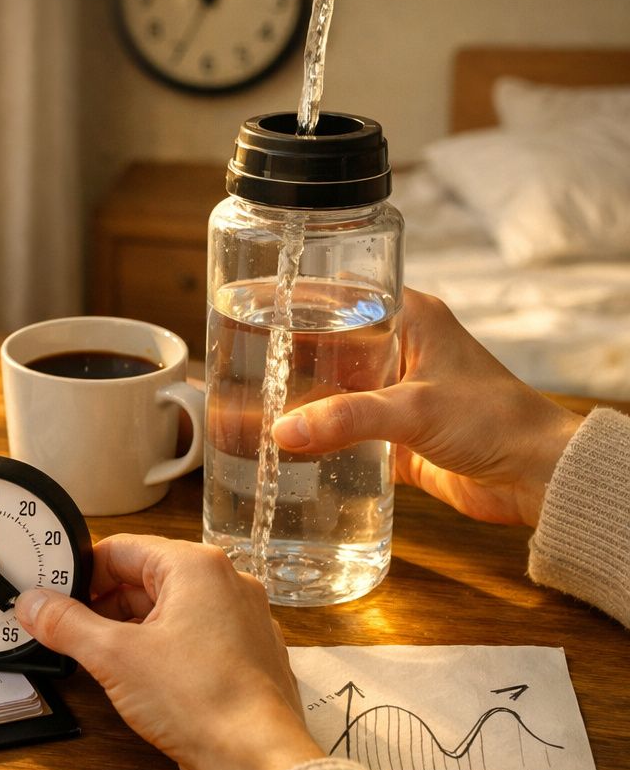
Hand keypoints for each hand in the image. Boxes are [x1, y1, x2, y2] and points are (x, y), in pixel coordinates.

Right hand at [15, 535, 323, 769]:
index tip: (57, 598)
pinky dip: (162, 650)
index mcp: (197, 567)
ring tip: (104, 660)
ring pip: (169, 610)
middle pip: (146, 578)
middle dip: (104, 605)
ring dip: (131, 630)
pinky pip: (193, 637)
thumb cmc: (203, 701)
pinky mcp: (245, 655)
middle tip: (72, 632)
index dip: (82, 574)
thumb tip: (34, 605)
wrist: (257, 760)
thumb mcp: (114, 656)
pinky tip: (143, 679)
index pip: (122, 549)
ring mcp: (241, 620)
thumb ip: (66, 624)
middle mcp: (227, 584)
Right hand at [272, 289, 581, 525]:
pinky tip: (280, 440)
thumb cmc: (496, 421)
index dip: (294, 295)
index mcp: (409, 318)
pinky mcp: (392, 432)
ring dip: (294, 395)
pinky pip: (340, 426)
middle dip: (282, 349)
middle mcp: (397, 348)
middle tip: (234, 353)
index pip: (339, 292)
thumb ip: (347, 419)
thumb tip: (284, 432)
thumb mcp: (416, 410)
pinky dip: (313, 432)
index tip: (249, 301)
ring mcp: (392, 391)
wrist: (536, 476)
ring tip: (246, 399)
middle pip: (325, 340)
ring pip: (329, 385)